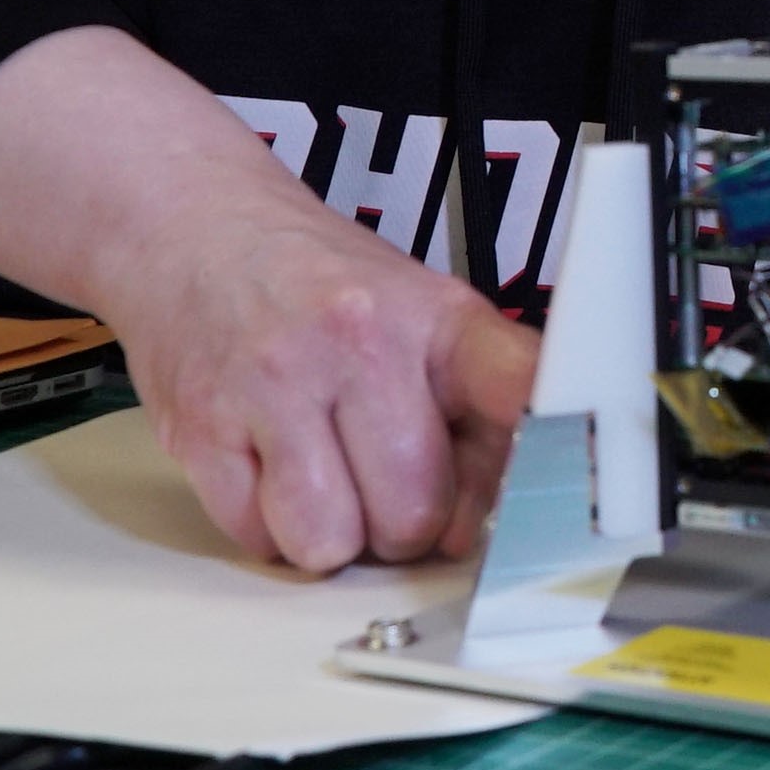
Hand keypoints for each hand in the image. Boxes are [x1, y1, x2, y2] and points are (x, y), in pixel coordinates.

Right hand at [103, 216, 540, 573]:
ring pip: (330, 541)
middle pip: (413, 512)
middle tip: (381, 481)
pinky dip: (266, 525)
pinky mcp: (202, 428)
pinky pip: (256, 537)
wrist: (197, 228)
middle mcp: (360, 343)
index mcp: (439, 320)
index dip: (551, 455)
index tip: (572, 498)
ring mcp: (275, 385)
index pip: (521, 392)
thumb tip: (506, 511)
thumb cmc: (325, 289)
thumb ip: (480, 408)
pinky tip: (269, 465)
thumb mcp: (426, 316)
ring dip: (330, 535)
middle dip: (402, 526)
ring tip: (324, 474)